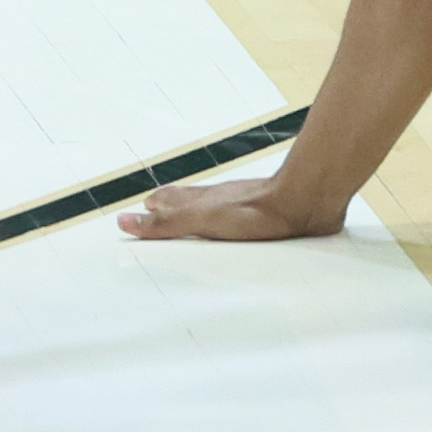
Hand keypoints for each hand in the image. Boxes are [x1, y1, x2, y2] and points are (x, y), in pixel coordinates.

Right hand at [117, 177, 343, 240]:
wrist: (304, 203)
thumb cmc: (256, 212)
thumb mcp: (201, 220)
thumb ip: (166, 224)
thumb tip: (127, 221)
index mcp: (201, 203)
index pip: (169, 202)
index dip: (153, 208)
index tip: (138, 211)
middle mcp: (220, 202)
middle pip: (189, 202)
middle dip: (171, 208)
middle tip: (155, 209)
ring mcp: (242, 208)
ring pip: (214, 210)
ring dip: (198, 214)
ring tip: (189, 217)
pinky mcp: (265, 219)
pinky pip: (238, 222)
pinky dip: (227, 224)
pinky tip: (234, 228)